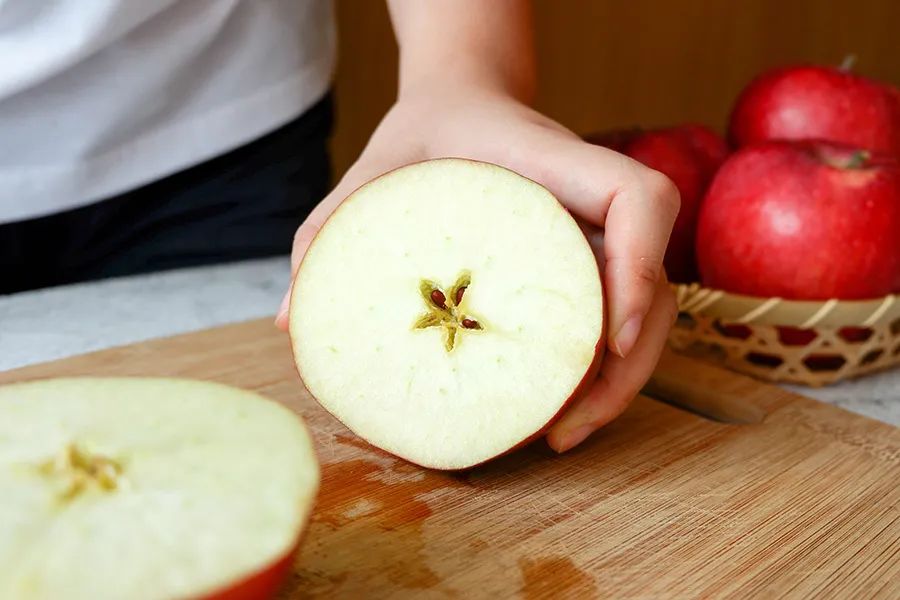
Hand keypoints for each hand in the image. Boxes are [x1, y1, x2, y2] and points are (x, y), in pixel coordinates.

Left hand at [275, 84, 679, 451]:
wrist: (460, 107)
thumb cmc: (420, 140)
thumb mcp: (370, 175)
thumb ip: (330, 231)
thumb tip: (287, 319)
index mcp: (554, 165)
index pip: (638, 199)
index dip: (637, 266)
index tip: (607, 335)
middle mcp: (592, 204)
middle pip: (654, 284)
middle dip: (625, 368)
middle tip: (563, 429)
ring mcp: (596, 237)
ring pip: (645, 314)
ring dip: (615, 383)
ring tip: (558, 436)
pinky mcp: (586, 264)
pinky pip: (610, 318)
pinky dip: (594, 369)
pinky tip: (551, 406)